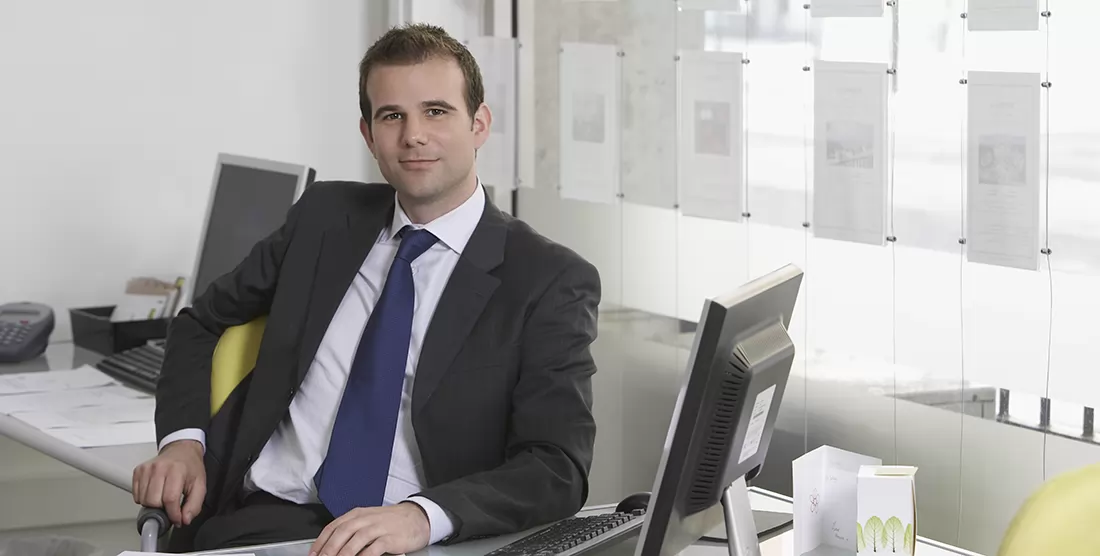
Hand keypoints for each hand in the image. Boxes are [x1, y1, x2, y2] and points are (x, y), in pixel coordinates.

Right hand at [132, 439, 205, 526]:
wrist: (181, 450)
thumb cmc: (190, 467)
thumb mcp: (200, 485)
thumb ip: (194, 505)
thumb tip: (184, 520)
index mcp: (177, 470)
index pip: (170, 499)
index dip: (173, 514)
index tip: (177, 519)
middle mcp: (159, 468)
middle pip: (153, 501)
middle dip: (163, 509)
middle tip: (170, 506)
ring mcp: (147, 469)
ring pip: (143, 500)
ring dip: (153, 505)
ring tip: (163, 498)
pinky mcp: (138, 470)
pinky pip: (136, 494)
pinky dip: (144, 499)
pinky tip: (155, 493)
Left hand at [310, 502, 430, 555]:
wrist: (417, 517)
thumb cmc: (391, 522)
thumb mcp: (368, 521)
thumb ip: (351, 531)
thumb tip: (331, 546)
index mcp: (357, 514)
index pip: (333, 527)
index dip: (320, 542)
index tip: (313, 554)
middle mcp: (366, 518)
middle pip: (342, 532)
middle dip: (329, 549)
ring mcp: (379, 527)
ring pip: (356, 539)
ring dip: (344, 553)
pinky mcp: (391, 537)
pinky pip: (375, 547)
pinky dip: (365, 555)